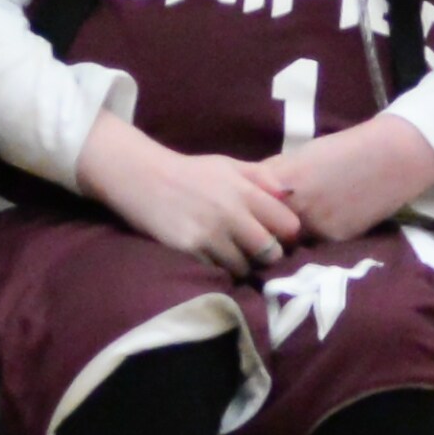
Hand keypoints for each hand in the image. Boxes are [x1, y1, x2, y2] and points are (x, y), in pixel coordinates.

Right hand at [75, 117, 301, 273]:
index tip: (277, 236)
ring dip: (241, 266)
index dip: (286, 234)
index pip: (288, 225)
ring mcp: (211, 234)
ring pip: (243, 267)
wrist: (143, 177)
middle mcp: (232, 213)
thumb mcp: (228, 165)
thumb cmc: (189, 172)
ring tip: (231, 256)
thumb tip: (289, 194)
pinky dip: (217, 268)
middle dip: (266, 255)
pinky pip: (216, 270)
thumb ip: (261, 177)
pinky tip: (211, 256)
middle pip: (270, 252)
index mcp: (246, 191)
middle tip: (256, 252)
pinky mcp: (191, 249)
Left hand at [255, 113, 433, 243]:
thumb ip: (271, 176)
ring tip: (284, 238)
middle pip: (263, 231)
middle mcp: (296, 207)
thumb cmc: (342, 151)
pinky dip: (309, 243)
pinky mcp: (335, 239)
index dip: (244, 216)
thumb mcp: (299, 156)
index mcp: (282, 182)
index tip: (241, 219)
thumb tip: (245, 192)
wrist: (390, 158)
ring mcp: (316, 226)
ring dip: (284, 242)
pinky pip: (312, 247)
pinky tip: (316, 233)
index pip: (249, 209)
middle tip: (258, 235)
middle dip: (260, 233)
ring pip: (287, 243)